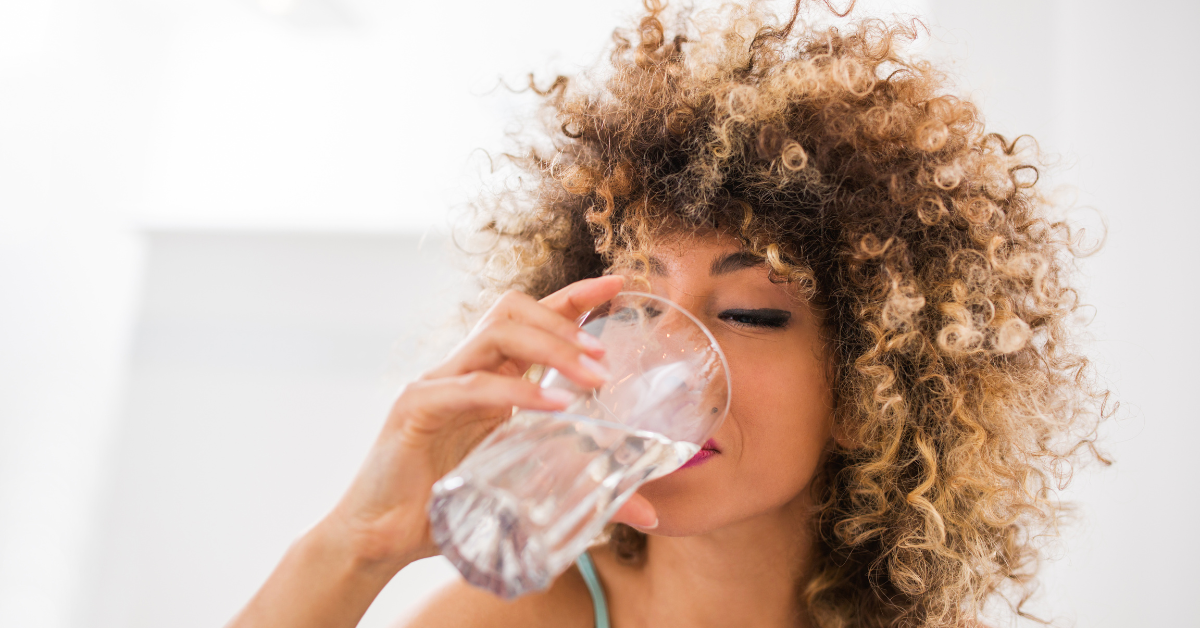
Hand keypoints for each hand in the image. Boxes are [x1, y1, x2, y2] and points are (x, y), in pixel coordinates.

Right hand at [319, 275, 657, 571]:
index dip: (575, 297)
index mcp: (487, 377)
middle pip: (513, 310)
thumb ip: (582, 490)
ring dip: (550, 346)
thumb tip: (647, 510)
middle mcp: (462, 369)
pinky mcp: (415, 408)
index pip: (531, 319)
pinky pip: (471, 387)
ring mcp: (436, 383)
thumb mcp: (526, 491)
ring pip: (495, 333)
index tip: (620, 284)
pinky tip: (552, 408)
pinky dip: (515, 391)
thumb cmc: (449, 509)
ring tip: (591, 376)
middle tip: (607, 356)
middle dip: (565, 321)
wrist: (381, 540)